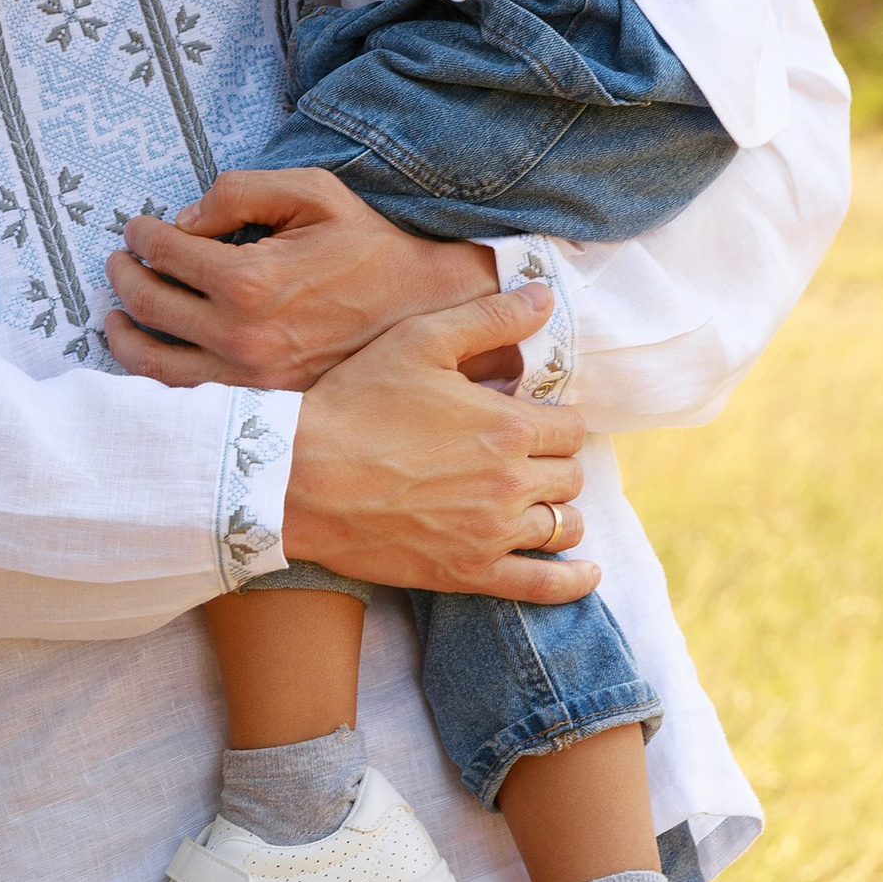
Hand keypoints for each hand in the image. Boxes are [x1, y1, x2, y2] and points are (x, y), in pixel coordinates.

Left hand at [107, 169, 497, 388]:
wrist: (424, 310)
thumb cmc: (368, 246)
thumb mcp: (311, 192)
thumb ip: (238, 191)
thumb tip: (182, 220)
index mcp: (248, 279)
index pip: (164, 253)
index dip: (142, 235)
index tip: (139, 229)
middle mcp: (239, 336)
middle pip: (147, 304)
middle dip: (124, 275)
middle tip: (120, 262)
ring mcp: (246, 379)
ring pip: (152, 363)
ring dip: (121, 333)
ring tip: (114, 314)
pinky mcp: (258, 405)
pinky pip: (185, 398)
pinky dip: (153, 378)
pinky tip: (149, 355)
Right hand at [283, 287, 595, 600]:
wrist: (297, 478)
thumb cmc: (354, 404)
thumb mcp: (419, 342)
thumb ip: (489, 318)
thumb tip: (544, 295)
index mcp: (508, 426)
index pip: (571, 427)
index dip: (554, 421)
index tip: (531, 421)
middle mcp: (511, 482)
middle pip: (570, 476)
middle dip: (552, 463)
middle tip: (523, 458)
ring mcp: (492, 533)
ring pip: (565, 526)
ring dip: (558, 512)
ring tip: (536, 503)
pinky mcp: (468, 572)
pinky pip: (542, 586)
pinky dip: (571, 582)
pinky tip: (585, 574)